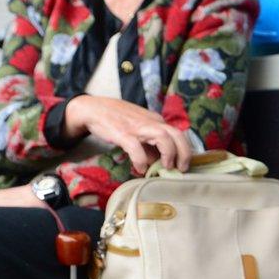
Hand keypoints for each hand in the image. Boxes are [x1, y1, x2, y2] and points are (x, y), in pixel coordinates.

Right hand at [64, 95, 191, 174]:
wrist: (93, 109)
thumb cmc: (117, 120)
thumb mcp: (139, 131)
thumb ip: (150, 146)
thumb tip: (157, 165)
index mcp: (156, 121)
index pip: (179, 134)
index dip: (185, 151)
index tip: (184, 165)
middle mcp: (151, 122)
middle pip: (177, 135)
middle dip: (184, 153)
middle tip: (181, 169)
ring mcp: (138, 127)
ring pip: (163, 137)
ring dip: (169, 154)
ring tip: (165, 167)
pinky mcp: (123, 133)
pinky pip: (137, 148)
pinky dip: (141, 160)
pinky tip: (140, 169)